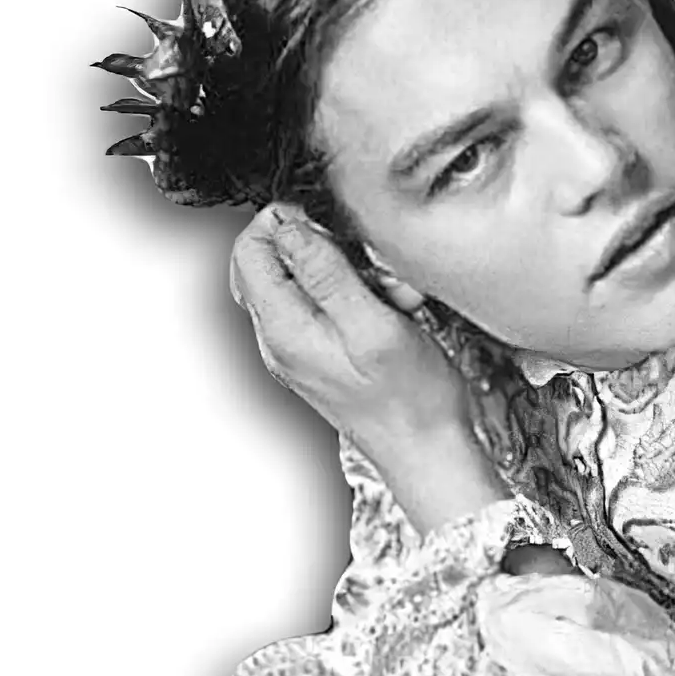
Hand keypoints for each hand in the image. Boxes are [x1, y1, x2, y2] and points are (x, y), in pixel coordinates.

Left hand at [230, 206, 504, 538]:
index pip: (247, 252)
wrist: (426, 451)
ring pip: (299, 281)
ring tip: (387, 291)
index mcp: (282, 329)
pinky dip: (356, 296)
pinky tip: (389, 308)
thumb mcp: (372, 323)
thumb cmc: (408, 398)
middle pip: (269, 263)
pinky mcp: (319, 353)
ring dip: (346, 273)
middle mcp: (279, 339)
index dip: (282, 224)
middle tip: (363, 261)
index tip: (327, 225)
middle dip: (318, 247)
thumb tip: (288, 230)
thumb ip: (326, 274)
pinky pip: (323, 306)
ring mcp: (296, 348)